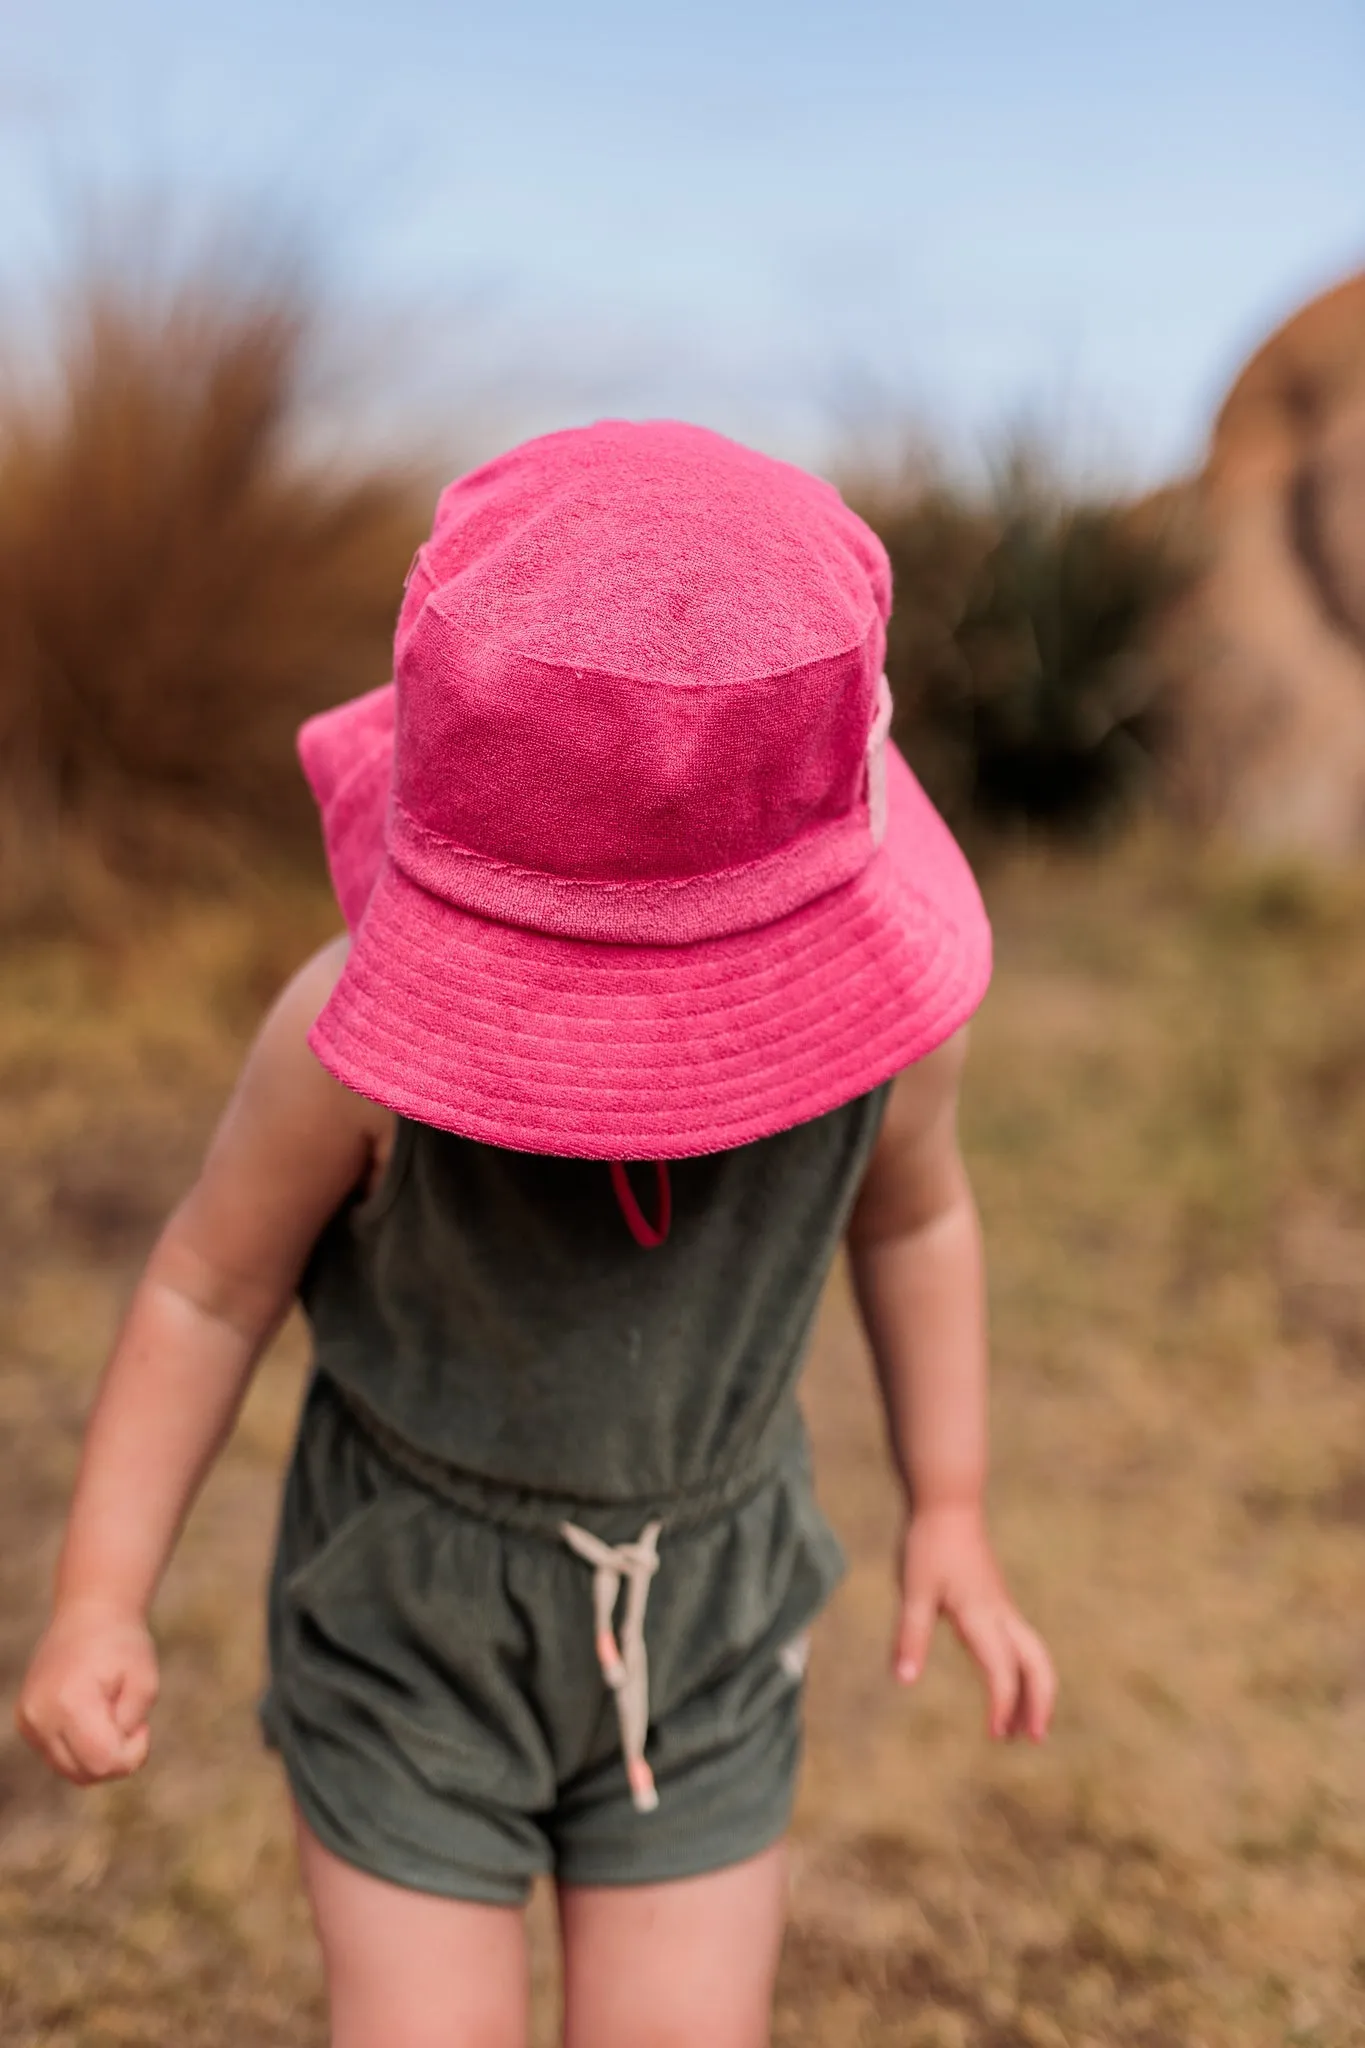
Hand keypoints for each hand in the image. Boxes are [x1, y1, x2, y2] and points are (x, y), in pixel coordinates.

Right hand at [15, 1599, 158, 1784]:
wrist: (90, 1612)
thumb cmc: (123, 1645)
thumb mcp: (146, 1683)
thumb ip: (132, 1727)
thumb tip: (112, 1760)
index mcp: (70, 1703)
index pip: (103, 1763)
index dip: (132, 1754)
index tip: (142, 1725)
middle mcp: (40, 1716)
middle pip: (84, 1775)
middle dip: (116, 1757)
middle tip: (130, 1721)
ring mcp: (28, 1720)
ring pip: (69, 1771)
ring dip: (97, 1755)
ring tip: (111, 1716)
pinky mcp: (26, 1721)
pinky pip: (58, 1756)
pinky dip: (80, 1747)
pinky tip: (93, 1715)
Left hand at [895, 1503, 1054, 1741]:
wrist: (948, 1502)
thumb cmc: (929, 1544)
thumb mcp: (914, 1590)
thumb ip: (910, 1636)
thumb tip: (904, 1681)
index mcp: (981, 1617)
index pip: (1002, 1671)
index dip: (1002, 1705)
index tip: (996, 1734)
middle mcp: (1000, 1615)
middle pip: (1037, 1664)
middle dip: (1040, 1702)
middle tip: (1034, 1738)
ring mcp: (1002, 1606)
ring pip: (1034, 1653)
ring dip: (1036, 1688)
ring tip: (1027, 1724)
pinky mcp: (996, 1599)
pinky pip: (1022, 1641)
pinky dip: (1025, 1669)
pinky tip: (1009, 1680)